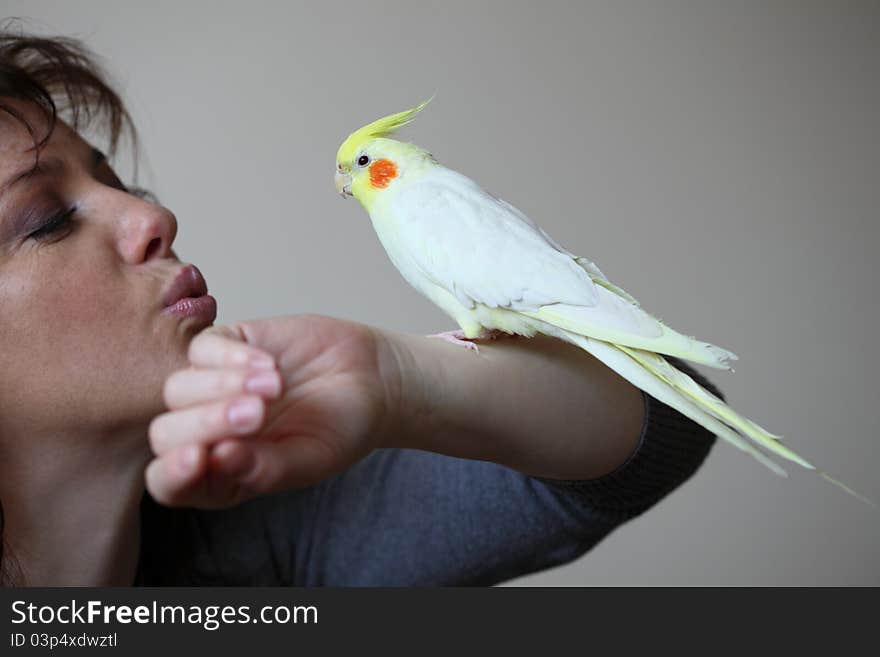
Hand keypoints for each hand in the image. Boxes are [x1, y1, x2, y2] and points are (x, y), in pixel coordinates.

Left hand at [146, 314, 403, 507]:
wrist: (373, 379)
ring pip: (178, 389)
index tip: (199, 457)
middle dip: (207, 423)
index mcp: (222, 474)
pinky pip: (202, 349)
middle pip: (167, 433)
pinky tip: (270, 363)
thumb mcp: (311, 460)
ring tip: (275, 386)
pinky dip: (232, 356)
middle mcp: (208, 433)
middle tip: (258, 414)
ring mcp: (212, 388)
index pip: (171, 484)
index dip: (174, 474)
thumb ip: (264, 469)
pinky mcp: (226, 345)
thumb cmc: (342, 428)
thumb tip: (216, 459)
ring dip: (222, 386)